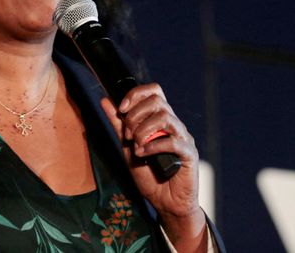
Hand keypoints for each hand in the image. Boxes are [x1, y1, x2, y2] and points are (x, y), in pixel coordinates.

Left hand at [100, 83, 207, 250]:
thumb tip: (105, 100)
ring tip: (136, 147)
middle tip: (128, 135)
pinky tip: (143, 154)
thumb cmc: (149, 175)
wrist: (166, 202)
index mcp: (161, 119)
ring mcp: (183, 137)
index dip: (136, 95)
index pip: (154, 91)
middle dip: (136, 115)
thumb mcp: (127, 147)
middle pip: (158, 100)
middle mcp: (174, 124)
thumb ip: (118, 125)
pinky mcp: (189, 153)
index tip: (121, 109)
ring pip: (165, 117)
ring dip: (143, 131)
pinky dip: (153, 146)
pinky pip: (173, 141)